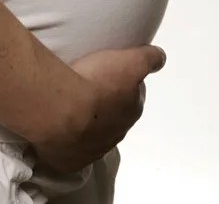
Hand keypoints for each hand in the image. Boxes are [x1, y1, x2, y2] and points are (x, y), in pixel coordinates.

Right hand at [30, 45, 165, 173]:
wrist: (60, 109)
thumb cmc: (96, 83)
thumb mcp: (129, 61)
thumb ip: (147, 58)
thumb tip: (159, 58)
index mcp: (132, 110)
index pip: (133, 97)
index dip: (121, 86)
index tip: (108, 76)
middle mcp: (117, 133)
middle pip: (114, 117)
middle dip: (104, 106)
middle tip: (87, 89)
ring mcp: (94, 150)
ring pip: (93, 135)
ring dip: (85, 124)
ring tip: (68, 107)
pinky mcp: (71, 161)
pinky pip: (71, 150)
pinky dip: (67, 141)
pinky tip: (59, 129)